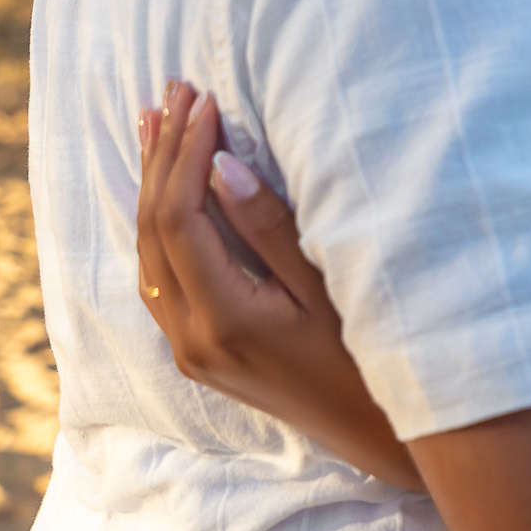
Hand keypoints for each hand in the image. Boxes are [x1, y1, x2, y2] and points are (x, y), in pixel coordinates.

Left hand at [137, 82, 423, 491]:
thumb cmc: (369, 360)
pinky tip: (166, 186)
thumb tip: (224, 167)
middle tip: (176, 89)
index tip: (207, 98)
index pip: (182, 217)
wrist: (381, 441)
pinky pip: (161, 272)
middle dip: (164, 154)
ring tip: (158, 120)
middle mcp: (192, 339)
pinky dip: (160, 219)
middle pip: (154, 229)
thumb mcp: (330, 288)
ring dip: (154, 182)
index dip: (188, 151)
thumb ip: (271, 230)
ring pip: (149, 251)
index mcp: (222, 320)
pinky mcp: (200, 351)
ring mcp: (191, 350)